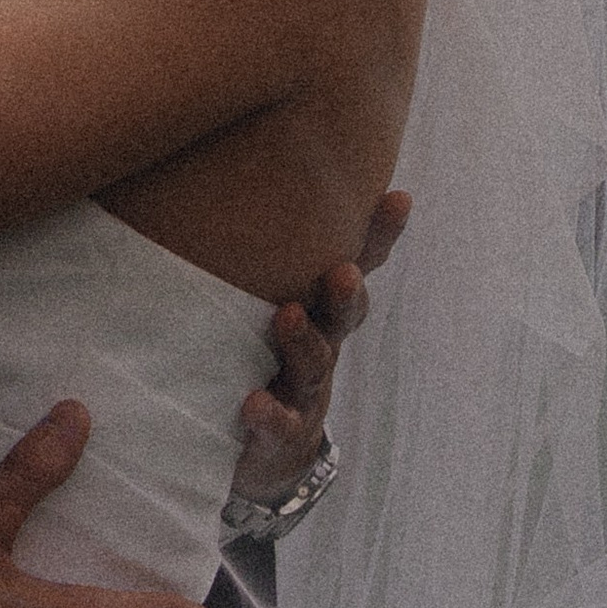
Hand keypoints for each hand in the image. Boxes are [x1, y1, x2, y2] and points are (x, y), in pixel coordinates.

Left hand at [229, 190, 407, 508]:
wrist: (263, 456)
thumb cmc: (255, 353)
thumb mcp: (257, 300)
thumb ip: (249, 249)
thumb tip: (208, 151)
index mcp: (319, 306)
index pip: (357, 264)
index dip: (379, 235)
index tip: (399, 198)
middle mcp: (321, 345)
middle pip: (343, 315)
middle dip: (345, 292)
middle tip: (341, 270)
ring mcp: (304, 392)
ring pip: (313, 366)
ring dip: (303, 342)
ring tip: (288, 318)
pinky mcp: (280, 435)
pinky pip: (278, 425)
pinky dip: (269, 415)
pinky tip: (255, 404)